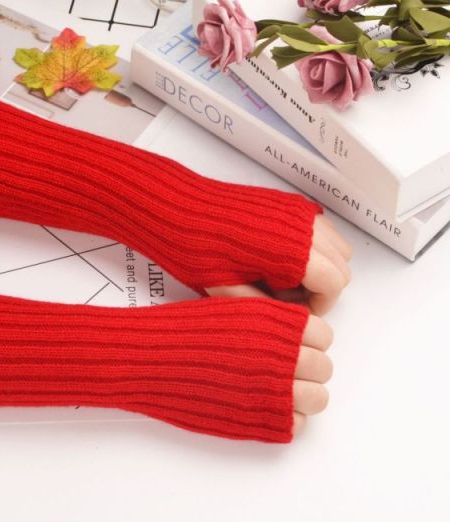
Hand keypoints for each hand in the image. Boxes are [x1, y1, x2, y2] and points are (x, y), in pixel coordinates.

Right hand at [193, 298, 332, 436]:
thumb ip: (269, 322)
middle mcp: (285, 357)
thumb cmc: (184, 334)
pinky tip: (262, 409)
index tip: (292, 347)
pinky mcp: (265, 422)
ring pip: (318, 398)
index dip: (307, 342)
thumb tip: (293, 337)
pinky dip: (285, 419)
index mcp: (278, 325)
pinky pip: (298, 424)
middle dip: (307, 370)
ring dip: (302, 396)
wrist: (153, 362)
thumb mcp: (232, 309)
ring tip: (276, 393)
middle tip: (283, 372)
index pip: (323, 335)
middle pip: (323, 367)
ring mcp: (278, 392)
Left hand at [206, 214, 352, 313]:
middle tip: (285, 299)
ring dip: (319, 266)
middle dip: (320, 288)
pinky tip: (277, 257)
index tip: (297, 314)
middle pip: (341, 265)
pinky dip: (312, 245)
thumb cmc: (197, 250)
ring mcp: (298, 210)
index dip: (318, 305)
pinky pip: (319, 227)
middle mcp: (304, 226)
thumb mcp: (229, 291)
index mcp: (293, 251)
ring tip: (280, 279)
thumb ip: (267, 307)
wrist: (179, 209)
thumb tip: (290, 319)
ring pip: (336, 245)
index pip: (334, 284)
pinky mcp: (289, 202)